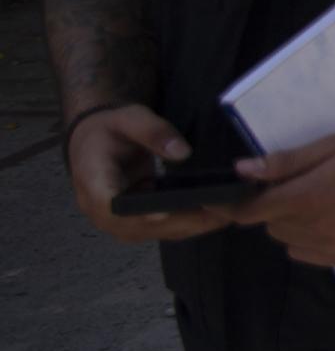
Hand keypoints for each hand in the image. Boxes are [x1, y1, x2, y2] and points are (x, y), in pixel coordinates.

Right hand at [65, 105, 238, 243]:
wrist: (95, 140)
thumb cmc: (109, 128)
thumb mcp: (129, 118)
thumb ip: (153, 132)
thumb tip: (183, 153)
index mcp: (92, 182)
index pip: (111, 206)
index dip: (138, 213)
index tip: (167, 213)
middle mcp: (100, 210)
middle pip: (138, 226)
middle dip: (179, 221)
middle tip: (220, 213)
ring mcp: (117, 220)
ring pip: (153, 231)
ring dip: (188, 226)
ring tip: (226, 214)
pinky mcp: (133, 221)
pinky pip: (160, 228)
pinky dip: (186, 222)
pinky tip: (215, 213)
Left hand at [232, 128, 334, 266]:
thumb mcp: (332, 145)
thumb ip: (286, 162)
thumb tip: (241, 170)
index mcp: (305, 197)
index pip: (248, 212)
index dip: (227, 206)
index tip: (217, 199)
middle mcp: (314, 228)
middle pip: (268, 225)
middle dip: (271, 206)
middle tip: (296, 184)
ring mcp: (332, 246)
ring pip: (287, 240)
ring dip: (289, 222)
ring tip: (318, 200)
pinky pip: (309, 254)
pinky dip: (308, 240)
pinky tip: (331, 219)